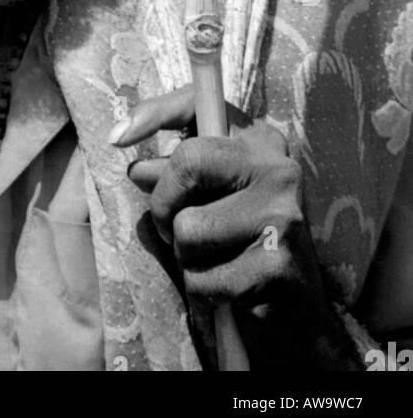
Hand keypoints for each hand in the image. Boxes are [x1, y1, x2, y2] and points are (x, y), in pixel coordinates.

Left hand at [109, 85, 358, 369]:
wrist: (300, 312)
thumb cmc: (244, 242)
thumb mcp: (213, 194)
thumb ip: (174, 166)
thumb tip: (126, 148)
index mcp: (261, 142)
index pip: (199, 105)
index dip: (155, 113)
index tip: (117, 137)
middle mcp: (279, 169)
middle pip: (187, 163)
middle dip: (164, 205)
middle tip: (179, 229)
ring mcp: (283, 216)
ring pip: (187, 230)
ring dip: (187, 258)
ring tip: (216, 260)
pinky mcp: (278, 266)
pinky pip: (201, 279)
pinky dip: (203, 292)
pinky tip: (231, 289)